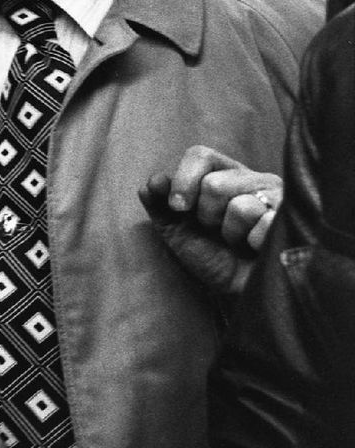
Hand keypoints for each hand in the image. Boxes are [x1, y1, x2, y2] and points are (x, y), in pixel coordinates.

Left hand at [139, 145, 280, 296]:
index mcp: (224, 173)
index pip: (201, 155)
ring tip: (239, 241)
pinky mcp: (294, 219)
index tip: (178, 207)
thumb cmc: (212, 256)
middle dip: (207, 215)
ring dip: (231, 233)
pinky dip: (252, 242)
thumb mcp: (177, 230)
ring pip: (241, 207)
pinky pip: (265, 224)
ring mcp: (278, 197)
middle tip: (217, 230)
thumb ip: (160, 204)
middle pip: (215, 184)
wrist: (240, 292)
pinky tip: (258, 248)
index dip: (184, 180)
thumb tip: (152, 182)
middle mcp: (253, 179)